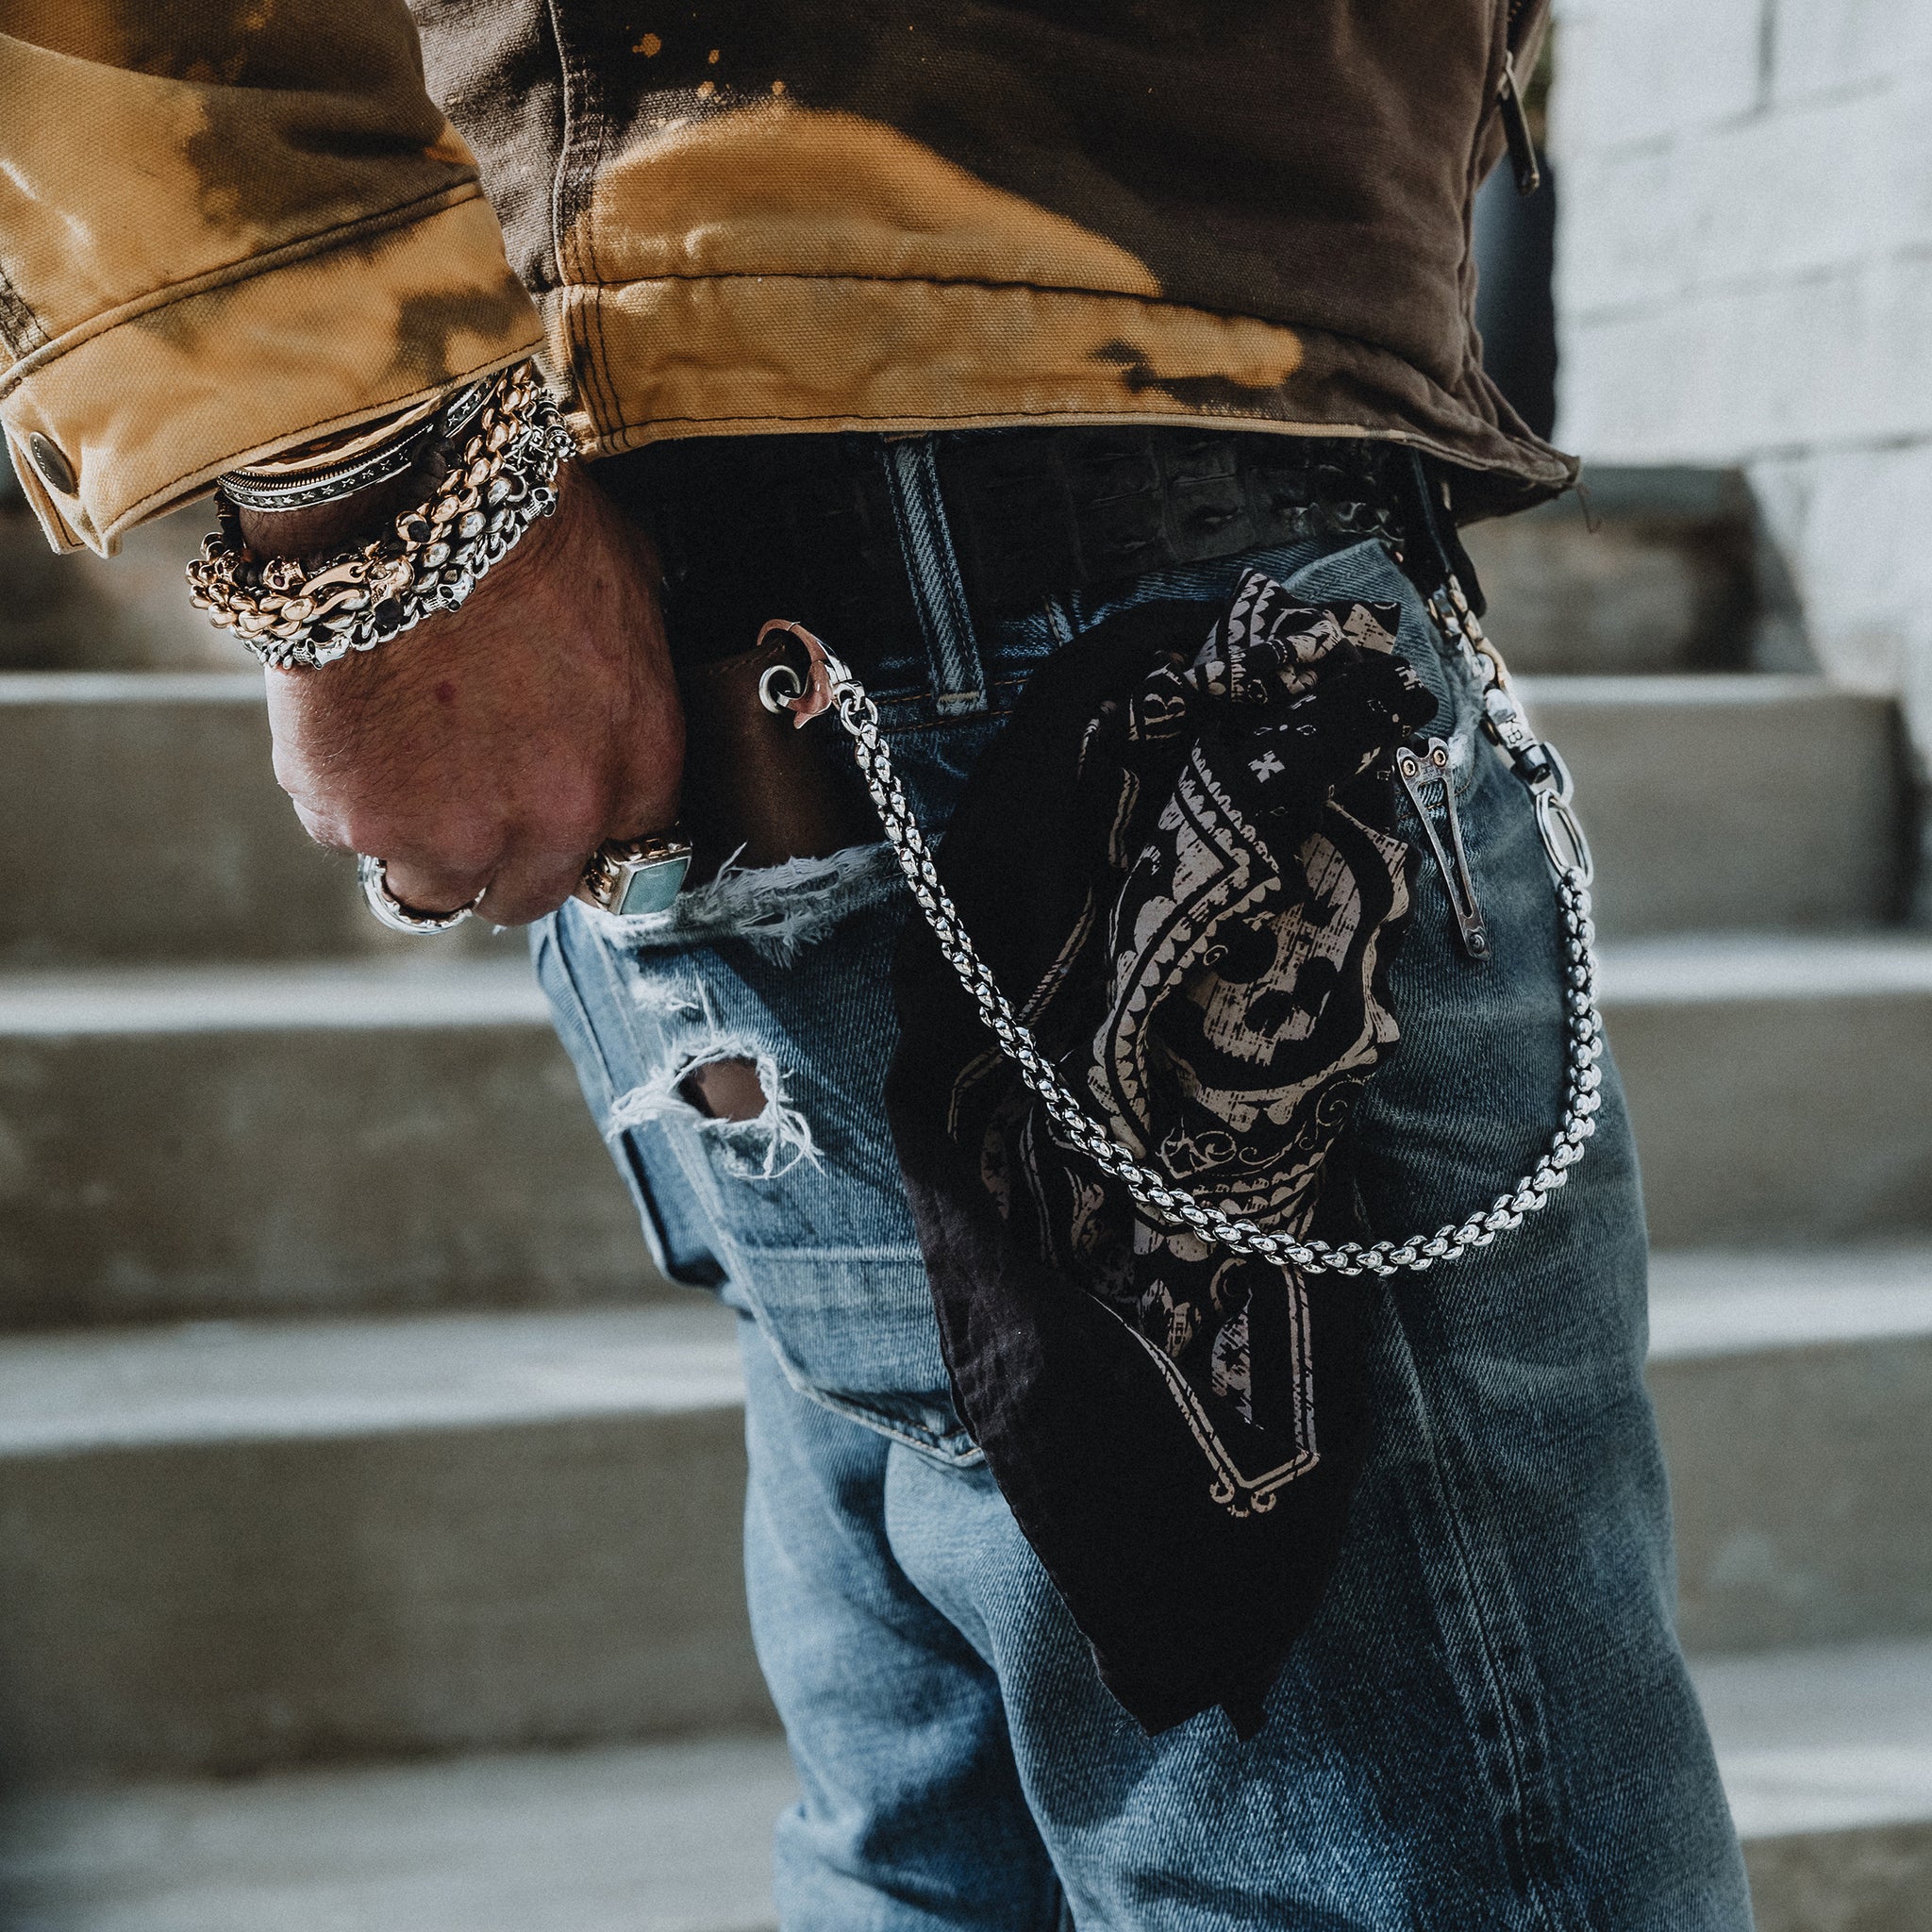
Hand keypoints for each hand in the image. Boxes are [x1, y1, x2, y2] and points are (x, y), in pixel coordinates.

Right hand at [259, 461, 682, 924]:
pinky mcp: (352, 816)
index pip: (633, 864)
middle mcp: (551, 823)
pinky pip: (345, 832)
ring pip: (430, 886)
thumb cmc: (523, 523)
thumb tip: (617, 704)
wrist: (401, 495)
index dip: (587, 837)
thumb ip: (630, 690)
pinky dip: (344, 792)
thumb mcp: (632, 599)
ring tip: (400, 760)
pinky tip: (349, 718)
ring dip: (417, 840)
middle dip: (502, 858)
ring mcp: (447, 832)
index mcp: (636, 770)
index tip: (559, 818)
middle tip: (469, 796)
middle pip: (526, 896)